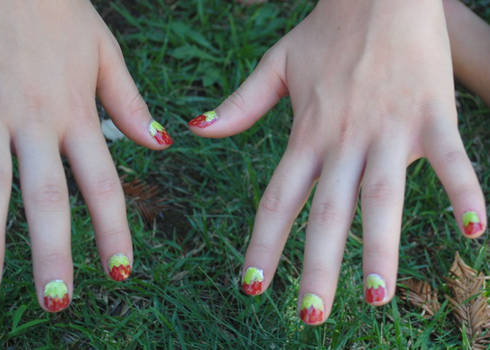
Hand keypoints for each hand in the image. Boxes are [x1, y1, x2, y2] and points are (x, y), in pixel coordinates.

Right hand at [0, 0, 172, 311]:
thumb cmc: (60, 12)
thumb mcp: (106, 53)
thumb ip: (130, 104)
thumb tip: (163, 145)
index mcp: (76, 113)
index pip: (101, 183)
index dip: (113, 230)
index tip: (119, 272)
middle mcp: (35, 119)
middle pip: (46, 195)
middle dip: (52, 251)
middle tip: (56, 301)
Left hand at [188, 0, 485, 323]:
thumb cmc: (327, 30)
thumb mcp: (276, 66)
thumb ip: (240, 105)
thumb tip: (197, 132)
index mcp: (306, 134)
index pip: (277, 200)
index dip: (263, 244)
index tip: (251, 285)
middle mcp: (342, 140)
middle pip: (325, 213)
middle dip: (317, 267)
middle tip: (309, 317)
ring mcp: (387, 130)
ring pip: (381, 197)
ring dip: (378, 249)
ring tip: (376, 298)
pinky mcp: (431, 116)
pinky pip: (450, 161)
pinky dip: (465, 194)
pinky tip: (476, 234)